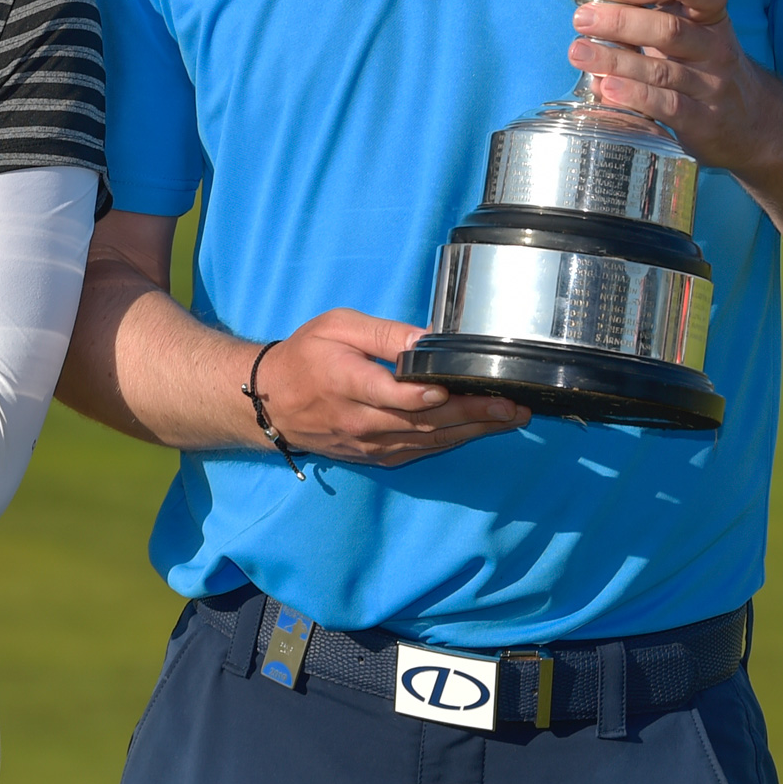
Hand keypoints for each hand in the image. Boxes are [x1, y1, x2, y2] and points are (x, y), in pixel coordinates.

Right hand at [255, 309, 528, 465]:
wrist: (269, 403)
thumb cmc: (305, 356)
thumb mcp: (337, 327)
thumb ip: (383, 334)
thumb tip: (426, 339)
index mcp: (347, 382)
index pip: (393, 395)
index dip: (426, 395)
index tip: (456, 388)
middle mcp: (360, 420)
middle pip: (423, 421)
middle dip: (472, 414)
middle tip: (513, 407)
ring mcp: (368, 443)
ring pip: (427, 440)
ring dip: (472, 431)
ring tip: (510, 419)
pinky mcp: (373, 456)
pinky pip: (417, 451)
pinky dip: (449, 442)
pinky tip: (478, 432)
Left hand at [568, 0, 780, 171]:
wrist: (752, 121)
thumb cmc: (702, 68)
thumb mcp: (689, 36)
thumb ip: (649, 17)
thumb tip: (594, 5)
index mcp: (712, 21)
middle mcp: (715, 50)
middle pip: (671, 31)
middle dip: (622, 21)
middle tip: (582, 17)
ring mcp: (710, 87)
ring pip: (662, 71)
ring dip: (616, 61)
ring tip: (579, 52)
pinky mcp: (702, 121)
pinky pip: (667, 107)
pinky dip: (635, 97)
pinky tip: (606, 88)